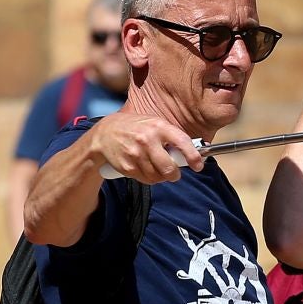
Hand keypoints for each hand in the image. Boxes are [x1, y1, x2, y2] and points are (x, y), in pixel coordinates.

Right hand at [88, 112, 203, 183]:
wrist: (104, 134)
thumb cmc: (134, 128)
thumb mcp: (153, 123)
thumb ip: (170, 136)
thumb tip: (192, 151)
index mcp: (158, 126)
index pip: (182, 142)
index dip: (193, 156)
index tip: (198, 165)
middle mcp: (147, 140)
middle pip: (169, 168)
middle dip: (175, 174)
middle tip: (175, 173)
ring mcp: (136, 154)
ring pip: (157, 177)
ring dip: (161, 177)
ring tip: (157, 168)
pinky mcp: (127, 166)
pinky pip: (146, 180)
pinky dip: (149, 178)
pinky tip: (145, 168)